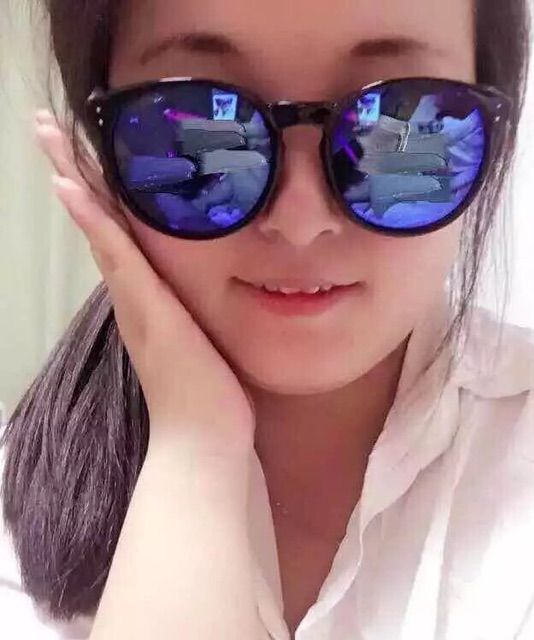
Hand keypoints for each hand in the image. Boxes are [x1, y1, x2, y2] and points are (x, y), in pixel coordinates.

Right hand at [33, 110, 255, 458]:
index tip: (80, 154)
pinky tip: (72, 187)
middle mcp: (133, 292)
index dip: (97, 193)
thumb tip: (201, 292)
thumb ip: (191, 312)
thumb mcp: (201, 337)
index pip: (116, 232)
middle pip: (97, 219)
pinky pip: (116, 254)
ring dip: (74, 179)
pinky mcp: (147, 307)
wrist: (204, 437)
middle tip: (45, 127)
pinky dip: (93, 220)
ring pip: (100, 227)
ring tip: (49, 137)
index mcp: (147, 295)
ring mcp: (135, 298)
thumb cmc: (207, 392)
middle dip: (73, 171)